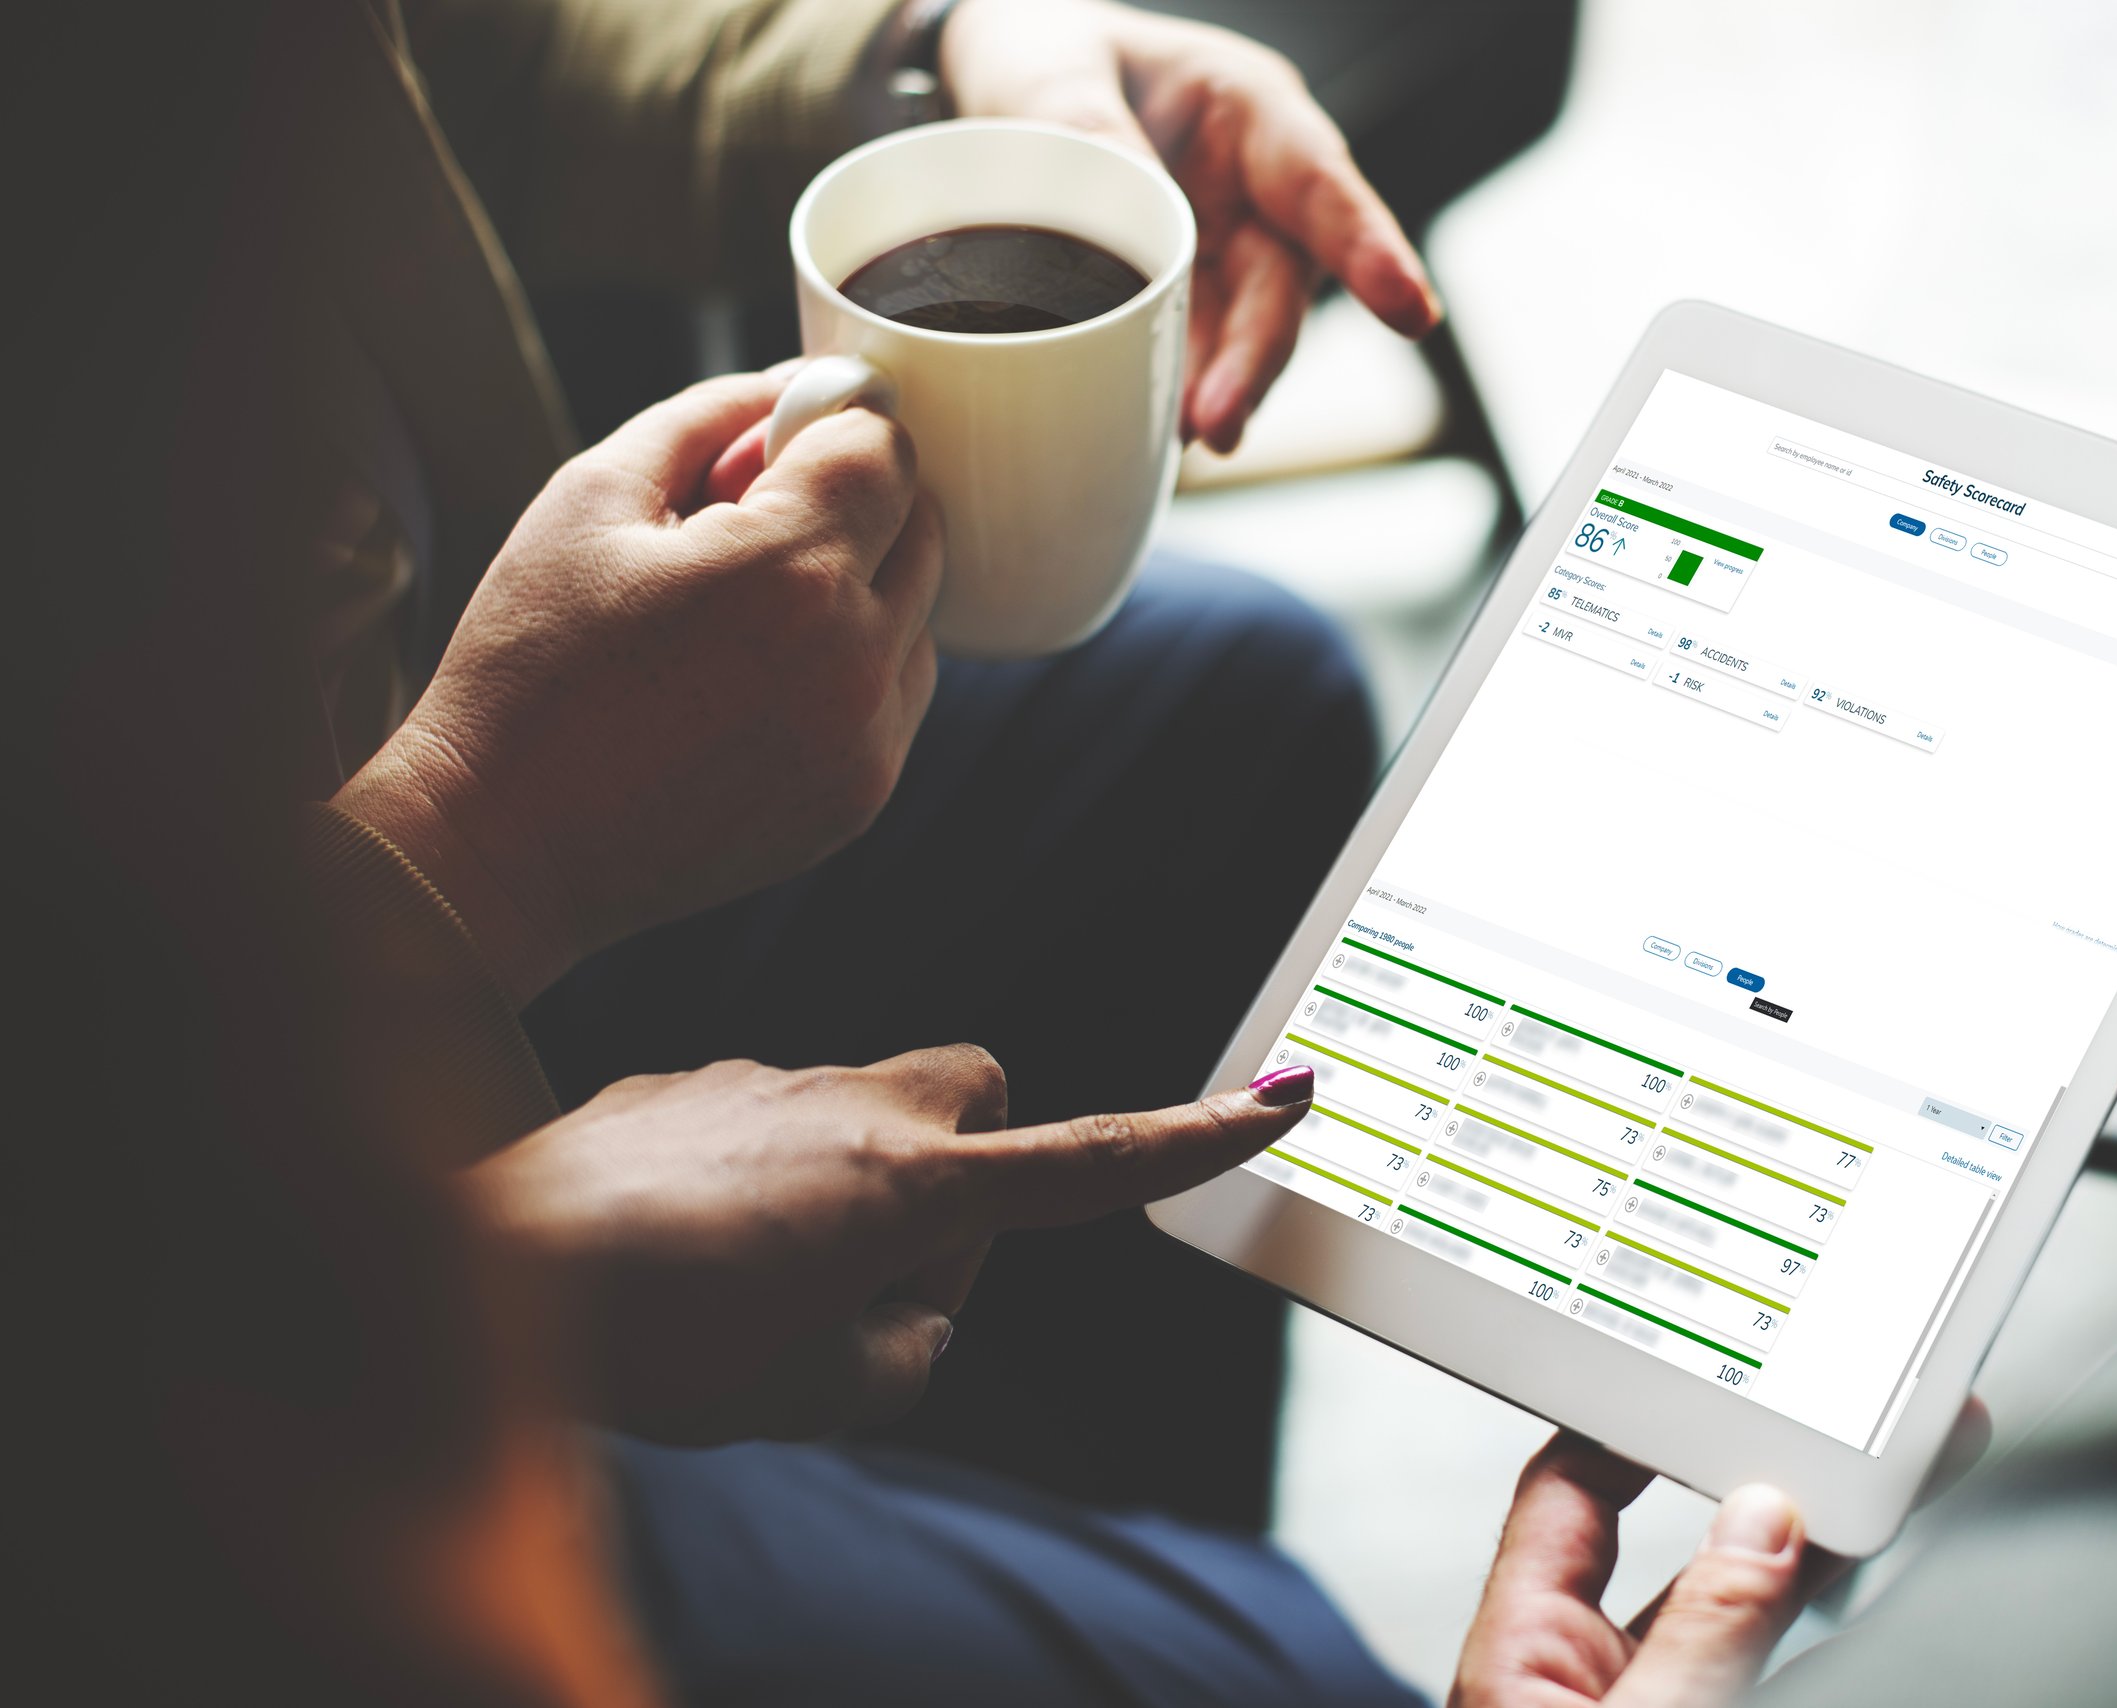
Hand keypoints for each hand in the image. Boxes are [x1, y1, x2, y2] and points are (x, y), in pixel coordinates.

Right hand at [334, 366, 940, 1006]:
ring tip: (739, 613)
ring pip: (920, 612)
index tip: (776, 446)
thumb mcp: (592, 497)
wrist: (503, 843)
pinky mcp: (863, 797)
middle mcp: (855, 659)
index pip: (886, 448)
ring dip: (860, 586)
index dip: (832, 428)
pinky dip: (853, 665)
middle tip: (747, 523)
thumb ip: (710, 416)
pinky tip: (753, 677)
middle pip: (922, 525)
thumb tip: (797, 382)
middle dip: (852, 502)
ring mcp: (869, 740)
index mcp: (791, 571)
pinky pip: (898, 692)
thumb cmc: (529, 665)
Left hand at [469, 1052, 1317, 1442]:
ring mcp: (764, 1079)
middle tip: (890, 1280)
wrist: (471, 1267)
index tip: (1281, 1098)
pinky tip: (679, 1244)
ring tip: (750, 1284)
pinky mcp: (685, 1080)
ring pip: (866, 1112)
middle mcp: (853, 1107)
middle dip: (971, 1172)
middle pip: (980, 1094)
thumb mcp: (818, 1394)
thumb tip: (911, 1304)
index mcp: (908, 1186)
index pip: (1088, 1162)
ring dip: (854, 1187)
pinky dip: (762, 1176)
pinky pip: (769, 1116)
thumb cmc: (651, 1345)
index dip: (1191, 1140)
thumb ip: (908, 1346)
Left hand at [939, 0, 1440, 451]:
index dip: (1368, 249)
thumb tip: (1131, 228)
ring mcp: (1223, 252)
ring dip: (1220, 390)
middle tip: (1218, 419)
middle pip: (1280, 284)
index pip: (1319, 183)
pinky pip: (1195, 353)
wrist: (1009, 86)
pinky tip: (1156, 429)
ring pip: (1244, 334)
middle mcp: (1254, 190)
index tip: (1409, 311)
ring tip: (1182, 438)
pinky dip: (1178, 392)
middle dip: (1257, 358)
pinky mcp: (1185, 300)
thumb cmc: (1051, 55)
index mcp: (1247, 110)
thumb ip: (1090, 133)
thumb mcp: (1054, 71)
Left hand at [1453, 1403, 1989, 1707]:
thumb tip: (1759, 1519)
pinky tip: (1894, 1587)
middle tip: (1857, 1422)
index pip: (1569, 1499)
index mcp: (1529, 1664)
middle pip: (1690, 1553)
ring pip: (1756, 1621)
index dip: (1631, 1424)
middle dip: (1770, 1485)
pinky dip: (1836, 1638)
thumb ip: (1706, 1636)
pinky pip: (1785, 1676)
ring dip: (1828, 1558)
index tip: (1707, 1365)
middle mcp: (1599, 1691)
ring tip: (1911, 1486)